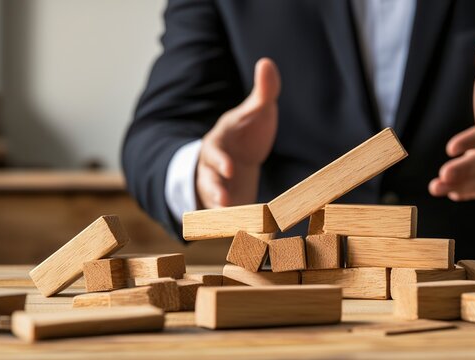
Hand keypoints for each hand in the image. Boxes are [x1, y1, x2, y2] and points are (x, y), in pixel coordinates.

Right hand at [196, 58, 280, 208]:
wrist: (238, 159)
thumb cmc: (246, 133)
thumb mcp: (256, 112)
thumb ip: (263, 92)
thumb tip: (266, 61)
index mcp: (220, 141)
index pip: (215, 149)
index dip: (220, 160)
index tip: (230, 168)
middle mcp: (213, 164)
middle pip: (207, 177)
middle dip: (214, 188)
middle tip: (224, 199)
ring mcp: (215, 185)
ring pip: (211, 198)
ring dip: (219, 208)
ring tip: (229, 218)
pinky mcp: (224, 203)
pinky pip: (220, 214)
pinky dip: (227, 222)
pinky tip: (239, 230)